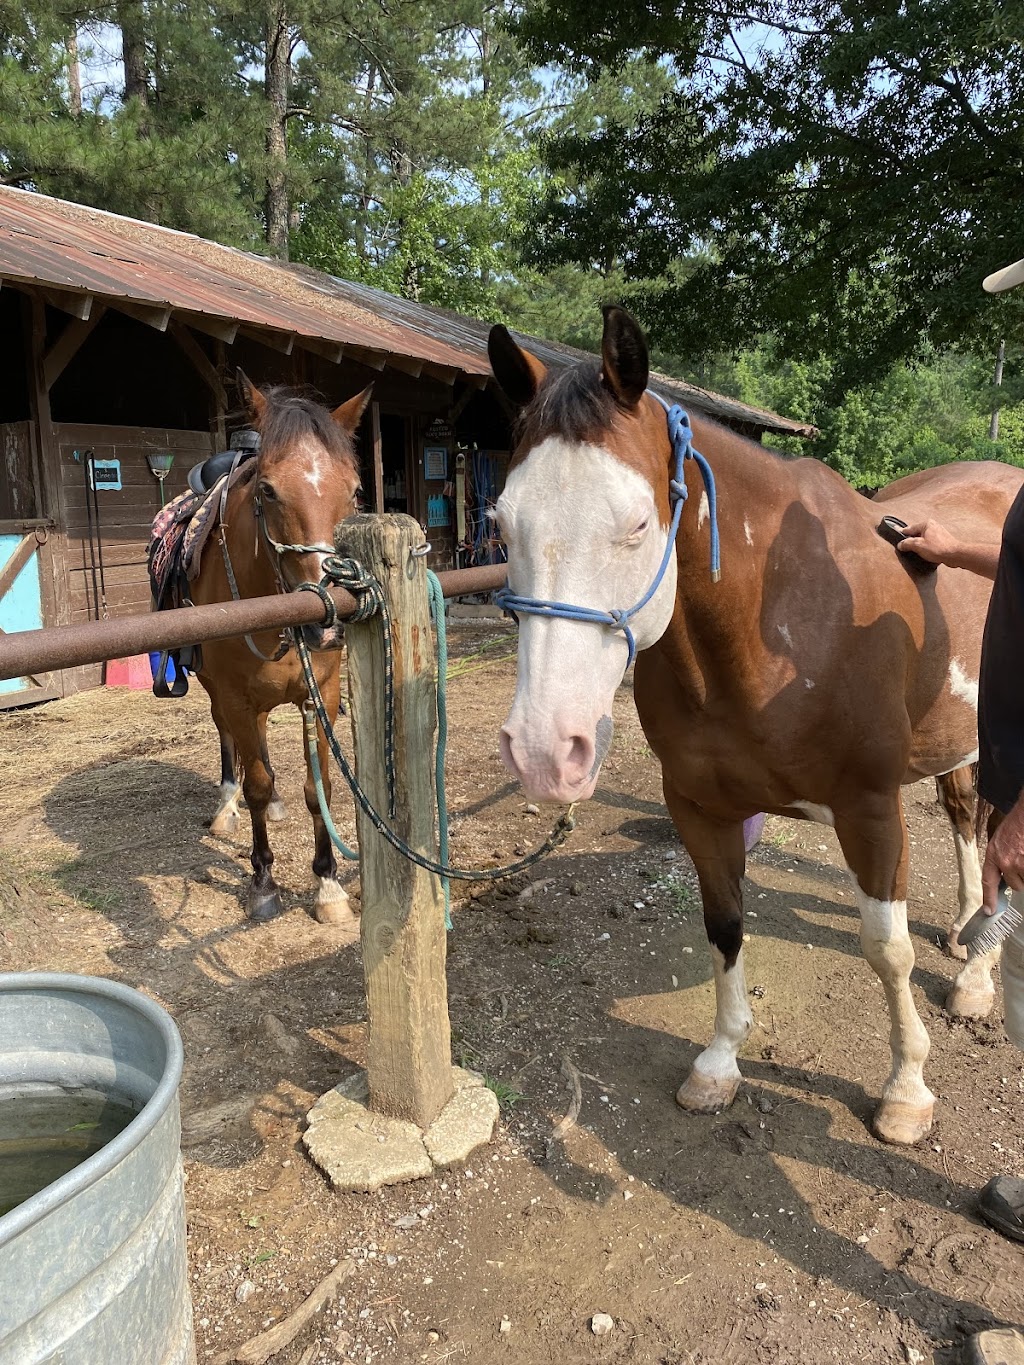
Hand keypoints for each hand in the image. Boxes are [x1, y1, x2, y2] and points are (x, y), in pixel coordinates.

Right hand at [897, 519, 962, 566]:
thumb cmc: (938, 548)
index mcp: (926, 524)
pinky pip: (930, 542)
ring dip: (920, 545)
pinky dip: (927, 547)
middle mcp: (932, 525)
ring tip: (918, 553)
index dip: (902, 536)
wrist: (955, 555)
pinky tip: (926, 554)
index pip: (909, 529)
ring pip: (923, 538)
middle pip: (916, 533)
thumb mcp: (918, 546)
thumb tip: (900, 544)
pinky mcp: (942, 540)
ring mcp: (938, 532)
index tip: (897, 541)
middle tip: (907, 550)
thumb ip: (907, 544)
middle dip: (912, 542)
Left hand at [982, 790, 1023, 910]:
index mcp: (994, 854)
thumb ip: (1000, 858)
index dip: (988, 897)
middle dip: (1020, 877)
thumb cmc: (1017, 824)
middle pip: (1015, 885)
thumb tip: (1004, 874)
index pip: (988, 880)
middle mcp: (1006, 861)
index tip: (989, 911)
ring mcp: (1021, 863)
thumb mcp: (1001, 839)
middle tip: (1023, 860)